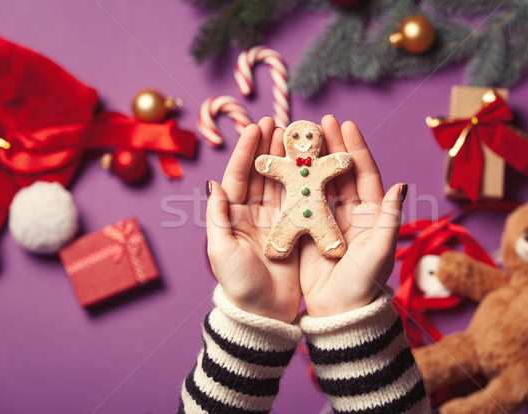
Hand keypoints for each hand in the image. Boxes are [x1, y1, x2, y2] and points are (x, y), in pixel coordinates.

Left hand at [206, 117, 300, 322]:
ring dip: (289, 159)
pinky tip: (313, 164)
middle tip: (281, 122)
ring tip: (298, 136)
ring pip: (281, 182)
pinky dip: (305, 181)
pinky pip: (299, 200)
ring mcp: (275, 221)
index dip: (246, 150)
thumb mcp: (221, 252)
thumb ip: (218, 218)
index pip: (239, 175)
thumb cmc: (238, 285)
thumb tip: (213, 185)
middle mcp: (253, 214)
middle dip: (269, 147)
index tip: (256, 126)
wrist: (264, 314)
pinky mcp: (294, 230)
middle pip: (261, 173)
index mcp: (233, 216)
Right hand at [300, 115, 405, 316]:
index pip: (364, 173)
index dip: (355, 148)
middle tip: (318, 121)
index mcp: (370, 213)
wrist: (339, 312)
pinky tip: (283, 165)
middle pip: (339, 172)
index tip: (346, 124)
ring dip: (309, 160)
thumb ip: (389, 217)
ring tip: (298, 137)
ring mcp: (326, 220)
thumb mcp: (380, 249)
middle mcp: (349, 212)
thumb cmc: (365, 283)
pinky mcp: (307, 230)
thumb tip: (401, 184)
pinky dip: (293, 182)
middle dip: (330, 145)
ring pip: (318, 182)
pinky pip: (300, 201)